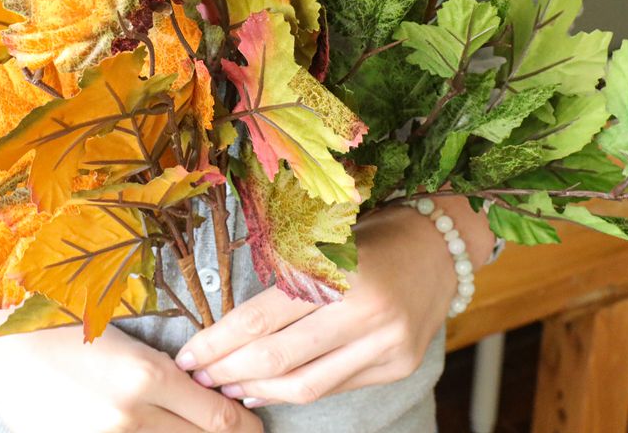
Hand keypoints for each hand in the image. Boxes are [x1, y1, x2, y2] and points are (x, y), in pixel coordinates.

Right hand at [0, 298, 264, 432]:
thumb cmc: (58, 318)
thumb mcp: (119, 330)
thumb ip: (161, 364)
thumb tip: (201, 385)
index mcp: (144, 373)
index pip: (217, 414)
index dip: (244, 423)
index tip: (254, 424)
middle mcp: (130, 415)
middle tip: (242, 432)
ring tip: (199, 431)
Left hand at [173, 196, 494, 407]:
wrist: (438, 246)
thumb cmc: (369, 235)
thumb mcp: (323, 242)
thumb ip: (285, 279)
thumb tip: (230, 324)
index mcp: (337, 270)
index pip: (262, 316)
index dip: (219, 340)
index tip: (188, 353)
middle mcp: (364, 311)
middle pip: (278, 357)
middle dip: (229, 371)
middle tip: (197, 378)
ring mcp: (386, 344)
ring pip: (306, 384)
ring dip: (258, 390)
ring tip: (226, 388)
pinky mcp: (399, 366)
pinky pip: (334, 387)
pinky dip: (295, 392)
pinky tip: (268, 390)